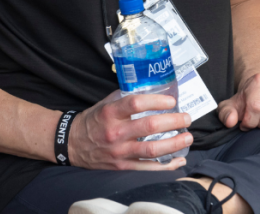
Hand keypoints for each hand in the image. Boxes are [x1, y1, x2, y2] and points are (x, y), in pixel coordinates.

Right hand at [67, 90, 192, 169]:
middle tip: (186, 119)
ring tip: (188, 137)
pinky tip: (179, 160)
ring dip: (175, 144)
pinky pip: (148, 168)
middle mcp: (115, 132)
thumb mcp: (104, 104)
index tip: (171, 101)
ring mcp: (120, 151)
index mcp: (110, 113)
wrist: (72, 144)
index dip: (157, 101)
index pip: (136, 103)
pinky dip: (167, 165)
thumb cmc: (92, 121)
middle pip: (150, 126)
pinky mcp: (122, 166)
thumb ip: (124, 98)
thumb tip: (150, 92)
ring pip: (153, 149)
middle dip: (174, 122)